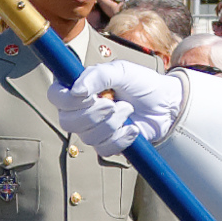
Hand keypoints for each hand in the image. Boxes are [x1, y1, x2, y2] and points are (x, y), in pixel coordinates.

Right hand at [59, 54, 180, 157]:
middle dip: (93, 115)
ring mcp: (92, 129)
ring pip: (87, 137)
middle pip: (67, 122)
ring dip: (112, 124)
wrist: (166, 104)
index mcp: (79, 87)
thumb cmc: (142, 83)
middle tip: (113, 103)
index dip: (67, 100)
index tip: (87, 96)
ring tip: (128, 109)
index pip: (55, 96)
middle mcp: (80, 110)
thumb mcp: (121, 71)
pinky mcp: (107, 145)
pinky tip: (133, 129)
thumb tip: (76, 90)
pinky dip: (121, 139)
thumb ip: (98, 75)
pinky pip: (104, 150)